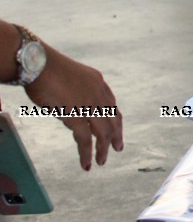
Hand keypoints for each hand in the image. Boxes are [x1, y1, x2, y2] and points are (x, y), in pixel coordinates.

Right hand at [24, 46, 123, 170]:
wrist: (39, 64)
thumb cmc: (48, 69)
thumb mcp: (71, 80)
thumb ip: (77, 95)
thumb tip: (73, 115)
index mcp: (98, 82)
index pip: (112, 105)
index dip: (115, 119)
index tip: (116, 129)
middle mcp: (98, 93)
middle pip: (113, 119)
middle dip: (116, 135)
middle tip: (118, 147)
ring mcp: (89, 105)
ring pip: (103, 132)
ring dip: (103, 149)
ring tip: (102, 161)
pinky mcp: (77, 116)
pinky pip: (85, 140)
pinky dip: (87, 154)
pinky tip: (87, 163)